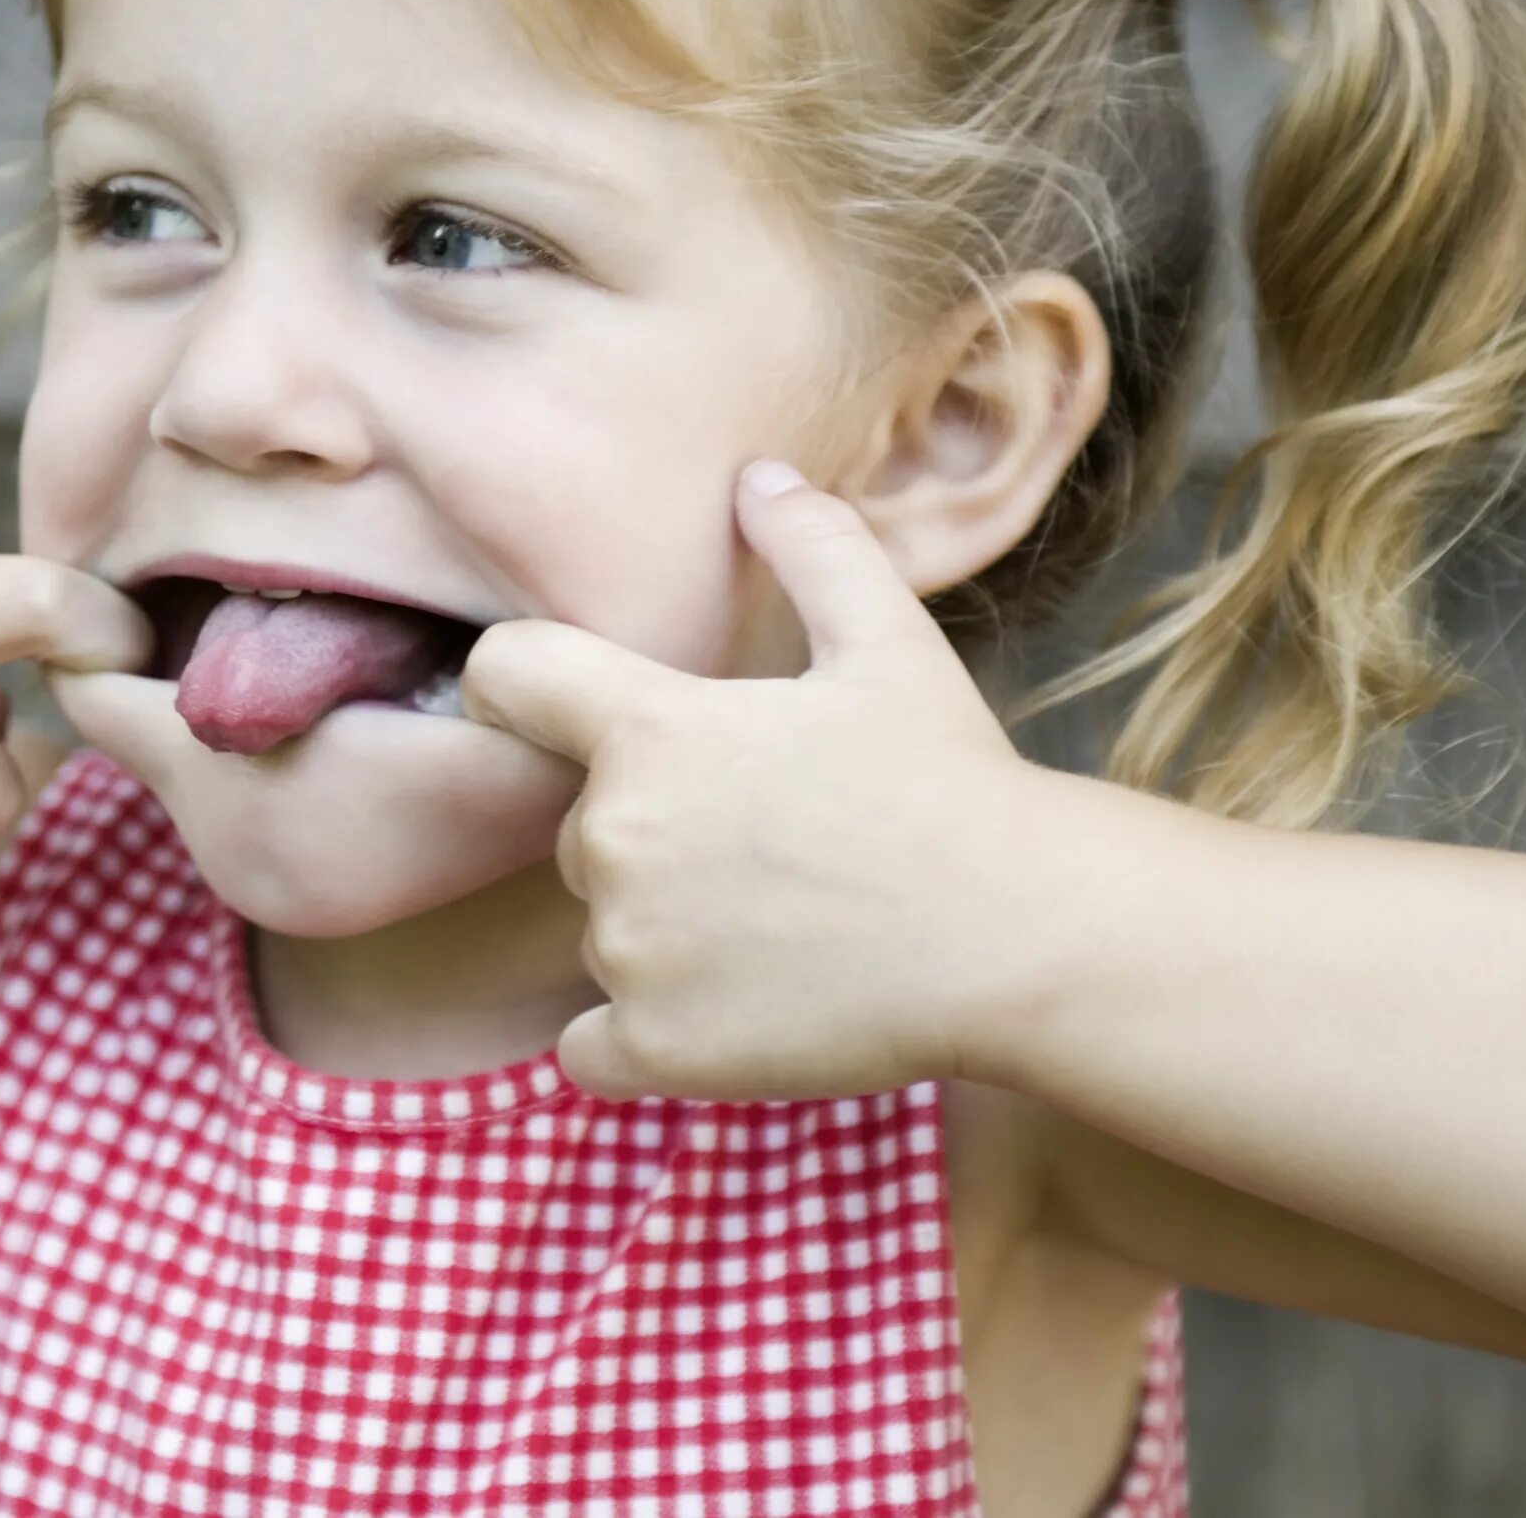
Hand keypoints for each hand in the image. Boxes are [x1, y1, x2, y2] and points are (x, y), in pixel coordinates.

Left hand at [460, 462, 1080, 1100]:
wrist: (1021, 936)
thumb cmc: (953, 782)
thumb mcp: (890, 642)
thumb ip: (813, 548)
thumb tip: (760, 476)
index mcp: (650, 732)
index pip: (505, 675)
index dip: (517, 685)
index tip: (551, 710)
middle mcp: (616, 838)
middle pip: (578, 825)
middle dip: (648, 831)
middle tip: (766, 845)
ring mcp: (629, 951)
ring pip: (602, 930)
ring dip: (661, 931)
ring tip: (780, 927)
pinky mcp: (653, 1047)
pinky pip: (587, 1049)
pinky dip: (633, 1035)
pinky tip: (721, 1011)